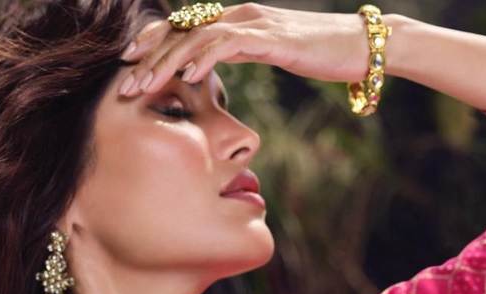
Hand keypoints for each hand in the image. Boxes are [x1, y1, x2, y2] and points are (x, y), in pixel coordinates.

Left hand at [116, 1, 377, 95]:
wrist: (361, 46)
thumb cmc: (321, 55)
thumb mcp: (273, 54)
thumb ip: (245, 54)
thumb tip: (224, 70)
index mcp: (238, 20)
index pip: (185, 29)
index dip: (154, 44)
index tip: (130, 68)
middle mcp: (240, 15)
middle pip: (182, 30)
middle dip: (149, 56)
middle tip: (124, 83)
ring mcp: (254, 23)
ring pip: (197, 37)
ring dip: (166, 63)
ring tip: (144, 87)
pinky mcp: (270, 38)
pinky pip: (227, 44)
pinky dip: (202, 58)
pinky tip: (184, 75)